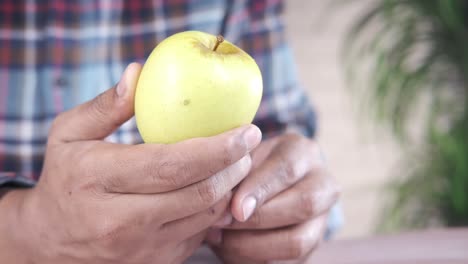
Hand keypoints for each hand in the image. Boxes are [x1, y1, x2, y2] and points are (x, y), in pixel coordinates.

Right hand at [0, 63, 261, 263]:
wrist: (50, 243)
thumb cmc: (65, 179)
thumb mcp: (69, 135)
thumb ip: (105, 106)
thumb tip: (140, 73)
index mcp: (98, 180)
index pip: (172, 165)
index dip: (218, 148)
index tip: (247, 130)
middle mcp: (121, 221)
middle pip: (199, 193)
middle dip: (235, 166)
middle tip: (249, 143)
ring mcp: (141, 249)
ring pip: (206, 216)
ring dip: (231, 186)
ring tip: (237, 162)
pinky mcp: (155, 263)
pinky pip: (200, 235)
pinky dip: (216, 209)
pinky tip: (217, 188)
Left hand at [206, 134, 338, 262]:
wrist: (264, 184)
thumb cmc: (248, 167)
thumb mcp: (242, 158)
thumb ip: (236, 174)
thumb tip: (223, 205)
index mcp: (303, 152)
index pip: (287, 168)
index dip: (259, 190)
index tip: (233, 207)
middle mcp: (322, 183)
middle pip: (303, 204)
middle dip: (258, 219)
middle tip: (221, 223)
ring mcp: (322, 217)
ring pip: (298, 241)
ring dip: (253, 245)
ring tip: (220, 238)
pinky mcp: (312, 245)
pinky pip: (288, 262)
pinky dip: (254, 259)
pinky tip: (228, 248)